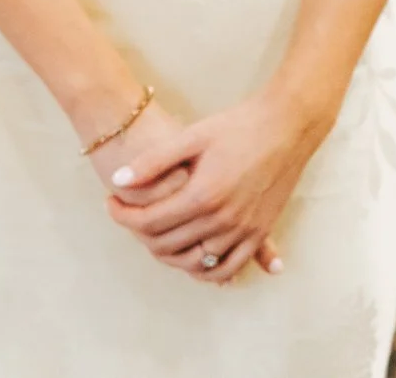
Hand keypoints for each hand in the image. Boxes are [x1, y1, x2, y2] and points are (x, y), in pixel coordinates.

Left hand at [104, 88, 321, 283]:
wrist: (286, 128)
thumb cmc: (236, 127)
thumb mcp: (190, 136)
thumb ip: (152, 162)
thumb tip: (117, 180)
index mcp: (202, 195)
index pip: (149, 222)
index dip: (121, 216)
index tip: (109, 201)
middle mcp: (224, 220)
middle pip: (168, 245)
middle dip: (138, 233)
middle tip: (126, 215)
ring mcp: (245, 230)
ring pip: (197, 262)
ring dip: (169, 254)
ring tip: (153, 234)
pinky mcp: (261, 232)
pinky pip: (231, 266)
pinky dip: (207, 269)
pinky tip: (192, 259)